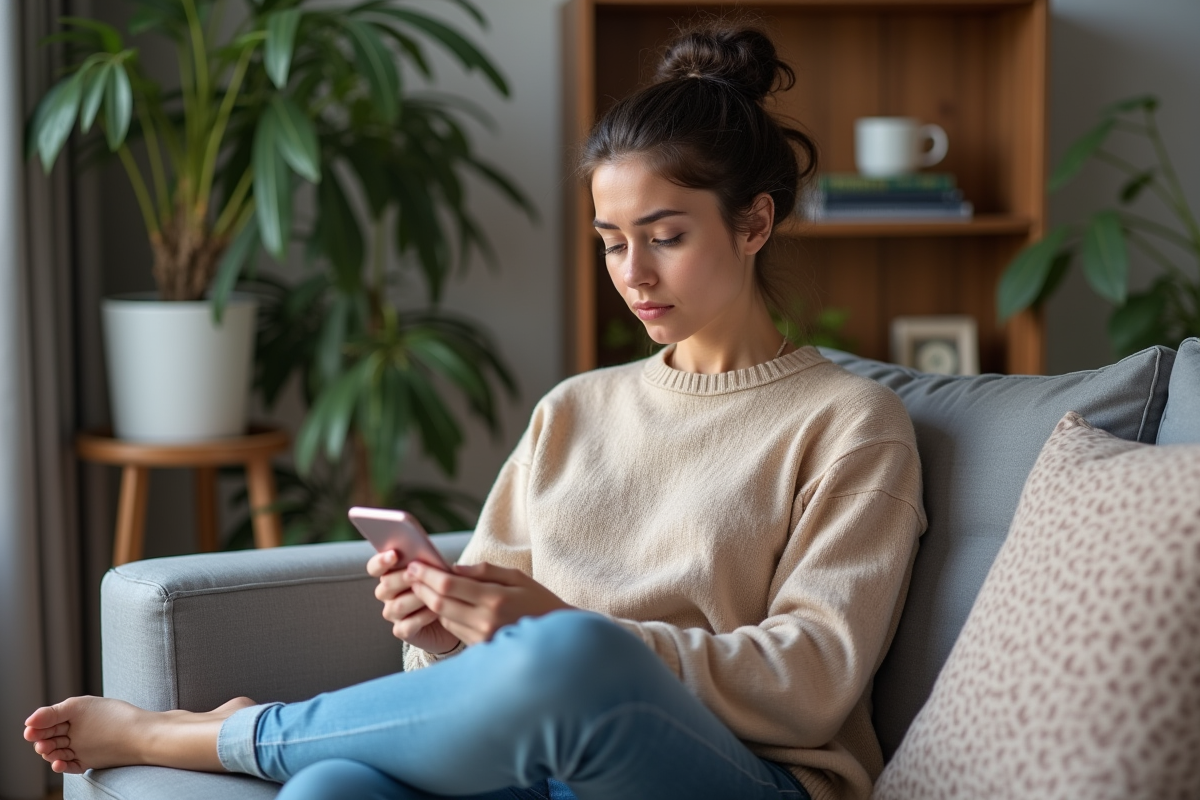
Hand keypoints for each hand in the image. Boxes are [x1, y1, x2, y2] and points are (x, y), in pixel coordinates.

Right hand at [367, 550, 461, 655]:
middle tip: (417, 574)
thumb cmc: (443, 588)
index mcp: (391, 575)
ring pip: (397, 606)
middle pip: (385, 586)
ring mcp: (393, 614)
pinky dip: (422, 617)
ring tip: (434, 593)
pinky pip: (406, 625)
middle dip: (403, 578)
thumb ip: (428, 563)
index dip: (381, 561)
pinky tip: (436, 612)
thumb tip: (428, 555)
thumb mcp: (438, 572)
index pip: (375, 567)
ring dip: (416, 598)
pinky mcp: (402, 631)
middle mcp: (387, 595)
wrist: (454, 615)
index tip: (394, 554)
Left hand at [407, 561, 573, 645]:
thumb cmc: (539, 601)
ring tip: (423, 587)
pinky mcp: (480, 650)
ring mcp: (482, 639)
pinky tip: (443, 605)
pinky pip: (454, 630)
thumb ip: (484, 571)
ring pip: (443, 618)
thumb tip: (453, 569)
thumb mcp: (517, 577)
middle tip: (410, 574)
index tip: (414, 565)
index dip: (427, 575)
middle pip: (439, 603)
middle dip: (421, 587)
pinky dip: (445, 616)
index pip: (449, 585)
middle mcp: (485, 621)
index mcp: (495, 599)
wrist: (558, 638)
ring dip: (430, 602)